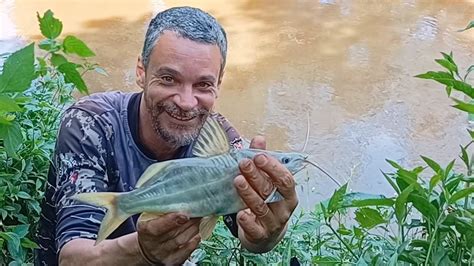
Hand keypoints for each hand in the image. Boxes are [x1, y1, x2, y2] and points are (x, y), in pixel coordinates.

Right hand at [136, 213, 200, 264]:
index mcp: (146, 230)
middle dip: (189, 220)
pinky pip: (188, 250)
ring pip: (183, 240)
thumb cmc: (151, 228)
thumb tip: (179, 198)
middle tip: (199, 210)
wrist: (148, 249)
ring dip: (194, 227)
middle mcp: (154, 245)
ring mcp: (164, 254)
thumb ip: (161, 210)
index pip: (158, 227)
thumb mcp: (149, 217)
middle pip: (175, 233)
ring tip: (200, 217)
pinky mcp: (174, 260)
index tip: (184, 214)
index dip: (172, 220)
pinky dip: (195, 239)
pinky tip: (198, 231)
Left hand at [234, 136, 297, 251]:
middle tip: (243, 163)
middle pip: (271, 191)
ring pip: (260, 207)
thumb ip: (263, 162)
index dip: (273, 167)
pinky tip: (239, 214)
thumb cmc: (267, 203)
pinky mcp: (260, 236)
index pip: (285, 179)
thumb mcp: (267, 183)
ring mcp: (273, 224)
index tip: (258, 156)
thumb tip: (259, 138)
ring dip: (248, 193)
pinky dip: (246, 221)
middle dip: (257, 176)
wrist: (265, 236)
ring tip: (237, 180)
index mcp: (289, 194)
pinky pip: (254, 228)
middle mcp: (284, 209)